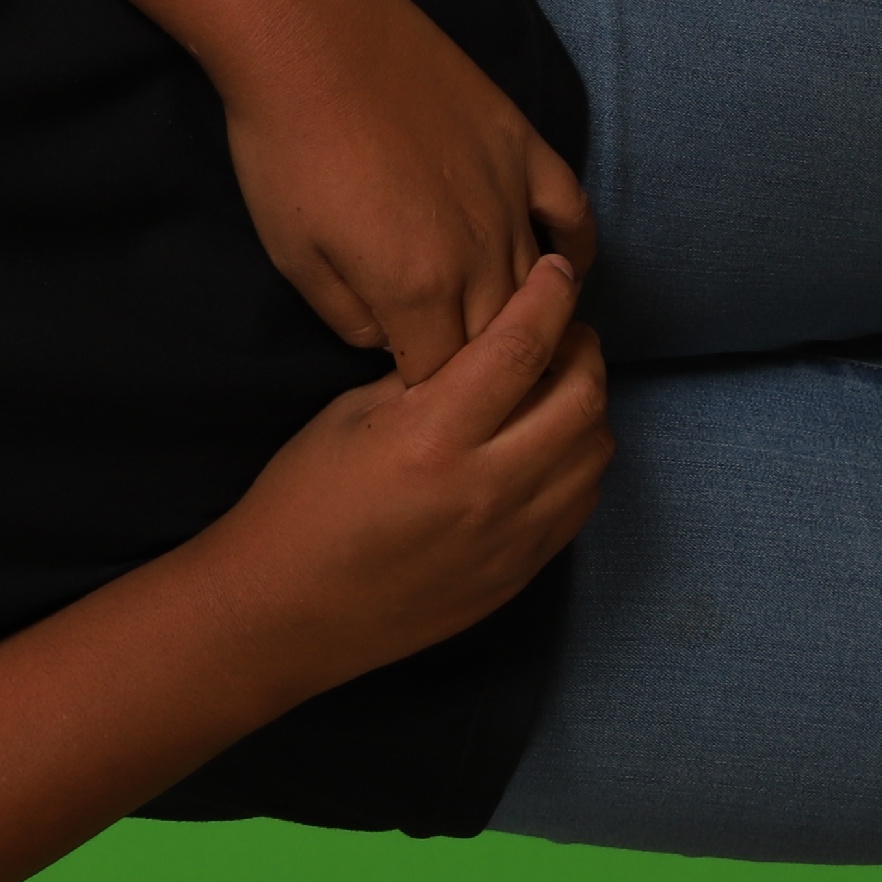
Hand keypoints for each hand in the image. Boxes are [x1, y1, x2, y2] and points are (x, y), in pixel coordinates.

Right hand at [201, 255, 612, 688]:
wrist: (285, 610)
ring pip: (595, 451)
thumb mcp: (345, 420)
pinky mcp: (521, 571)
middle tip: (562, 331)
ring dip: (587, 406)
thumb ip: (419, 384)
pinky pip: (581, 502)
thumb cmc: (299, 504)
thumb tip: (476, 350)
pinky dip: (578, 461)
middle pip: (581, 397)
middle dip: (582, 349)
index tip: (558, 271)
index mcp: (431, 437)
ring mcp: (512, 535)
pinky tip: (546, 447)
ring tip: (555, 389)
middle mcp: (486, 485)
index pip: (520, 348)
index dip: (550, 298)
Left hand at [219, 0, 596, 384]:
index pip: (445, 375)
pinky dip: (575, 249)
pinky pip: (574, 214)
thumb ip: (347, 314)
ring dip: (526, 317)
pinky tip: (568, 270)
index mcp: (416, 289)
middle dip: (482, 366)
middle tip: (468, 374)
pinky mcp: (524, 149)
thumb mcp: (291, 253)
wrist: (313, 39)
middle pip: (499, 339)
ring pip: (538, 285)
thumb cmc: (286, 149)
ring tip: (517, 340)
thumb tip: (386, 342)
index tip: (415, 392)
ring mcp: (510, 199)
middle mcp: (478, 254)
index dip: (429, 389)